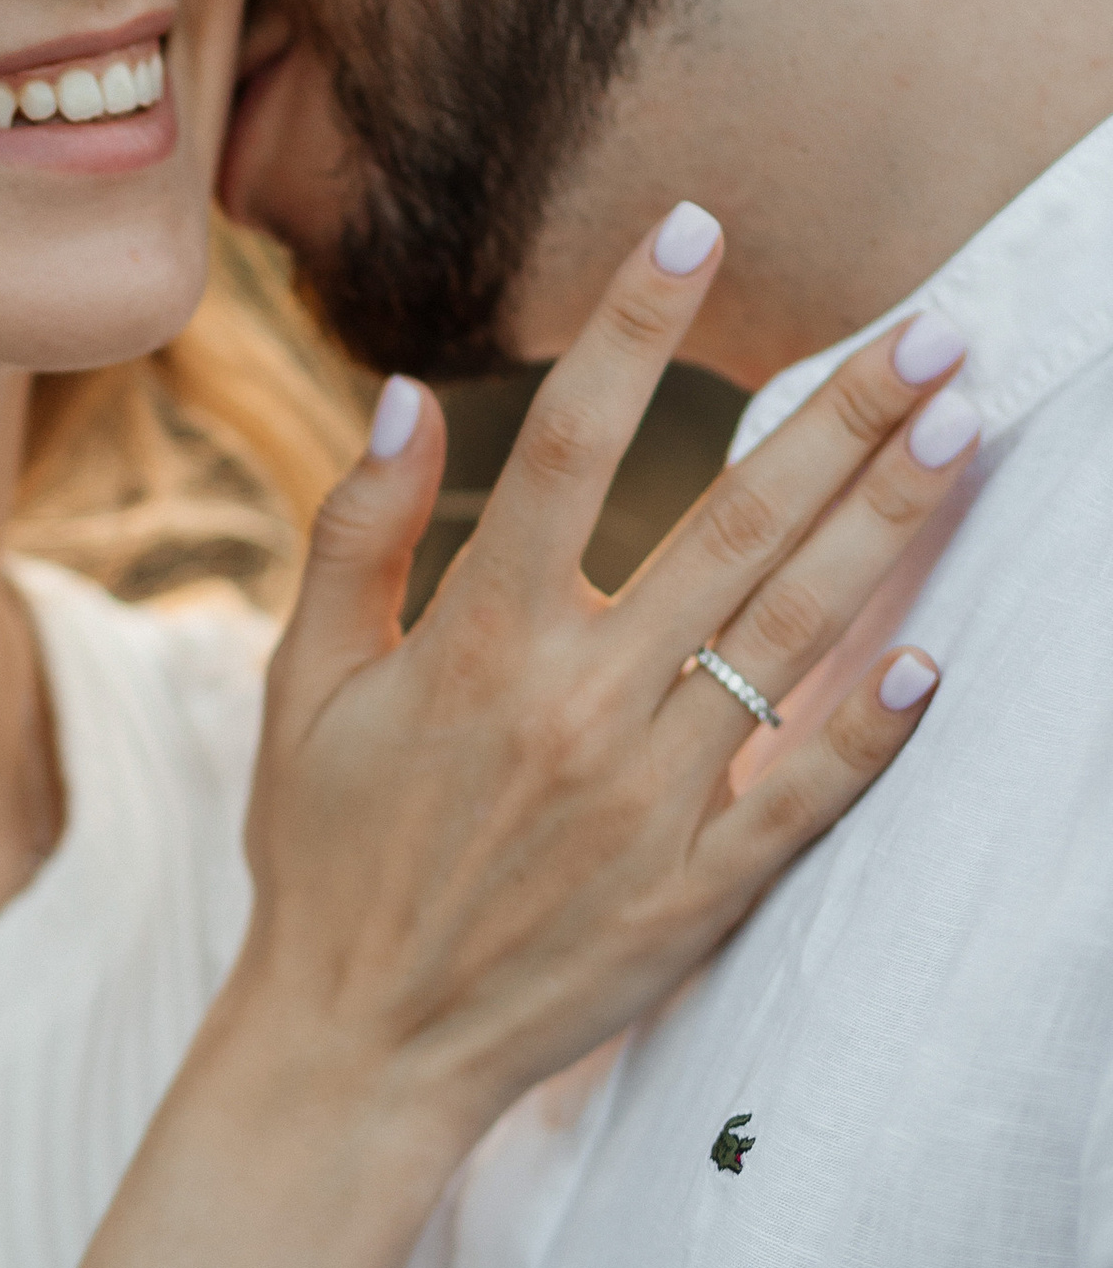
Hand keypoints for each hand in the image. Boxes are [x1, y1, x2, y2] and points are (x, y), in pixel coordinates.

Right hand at [230, 203, 962, 1147]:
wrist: (357, 1045)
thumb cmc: (325, 855)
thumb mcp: (304, 686)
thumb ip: (358, 534)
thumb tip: (410, 397)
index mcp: (476, 641)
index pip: (575, 440)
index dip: (636, 321)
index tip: (696, 222)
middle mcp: (574, 705)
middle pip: (734, 522)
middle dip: (844, 415)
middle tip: (936, 327)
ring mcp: (647, 798)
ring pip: (792, 633)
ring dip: (888, 524)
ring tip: (962, 430)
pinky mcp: (694, 888)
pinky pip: (803, 790)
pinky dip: (870, 726)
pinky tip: (933, 656)